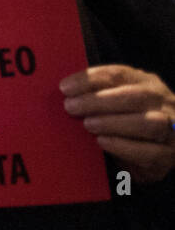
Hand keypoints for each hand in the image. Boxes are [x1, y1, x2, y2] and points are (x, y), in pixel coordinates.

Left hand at [61, 65, 174, 183]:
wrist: (158, 150)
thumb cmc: (127, 121)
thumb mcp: (115, 101)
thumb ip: (97, 94)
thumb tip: (64, 93)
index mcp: (146, 83)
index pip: (119, 74)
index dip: (90, 79)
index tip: (64, 87)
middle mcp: (163, 102)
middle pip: (136, 96)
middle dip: (99, 101)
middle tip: (70, 107)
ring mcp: (172, 128)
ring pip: (149, 123)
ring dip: (113, 123)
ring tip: (87, 124)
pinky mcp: (168, 154)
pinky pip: (150, 151)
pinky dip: (124, 146)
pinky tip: (102, 142)